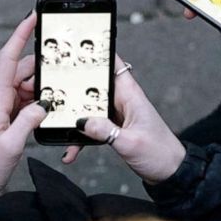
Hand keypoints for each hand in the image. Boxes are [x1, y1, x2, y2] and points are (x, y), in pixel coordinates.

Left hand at [0, 12, 48, 210]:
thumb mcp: (11, 146)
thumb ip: (30, 121)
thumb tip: (44, 103)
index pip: (7, 59)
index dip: (20, 35)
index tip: (32, 17)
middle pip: (20, 72)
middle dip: (42, 69)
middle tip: (64, 72)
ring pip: (22, 88)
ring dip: (40, 90)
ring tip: (58, 97)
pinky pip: (19, 103)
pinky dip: (34, 103)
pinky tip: (46, 111)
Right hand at [62, 58, 185, 184]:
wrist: (170, 172)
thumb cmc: (160, 153)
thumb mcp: (130, 143)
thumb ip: (106, 132)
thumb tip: (82, 122)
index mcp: (130, 95)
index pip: (112, 64)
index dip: (96, 52)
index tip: (74, 48)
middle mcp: (122, 100)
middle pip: (93, 84)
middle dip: (72, 85)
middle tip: (50, 85)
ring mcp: (116, 114)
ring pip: (88, 107)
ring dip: (73, 116)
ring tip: (56, 121)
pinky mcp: (113, 128)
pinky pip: (91, 127)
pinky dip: (80, 138)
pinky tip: (70, 150)